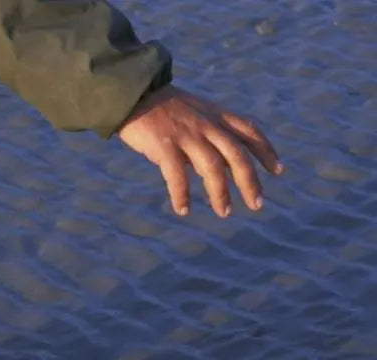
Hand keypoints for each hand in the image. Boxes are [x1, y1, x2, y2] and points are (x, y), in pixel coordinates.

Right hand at [116, 84, 283, 217]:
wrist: (132, 94)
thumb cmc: (160, 107)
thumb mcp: (194, 113)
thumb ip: (209, 136)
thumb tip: (218, 168)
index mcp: (215, 115)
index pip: (249, 131)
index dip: (266, 151)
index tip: (278, 170)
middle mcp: (206, 125)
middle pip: (236, 156)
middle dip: (250, 182)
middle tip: (257, 205)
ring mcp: (186, 135)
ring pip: (212, 168)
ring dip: (220, 193)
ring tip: (224, 213)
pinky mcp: (164, 145)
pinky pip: (177, 175)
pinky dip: (181, 194)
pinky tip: (184, 210)